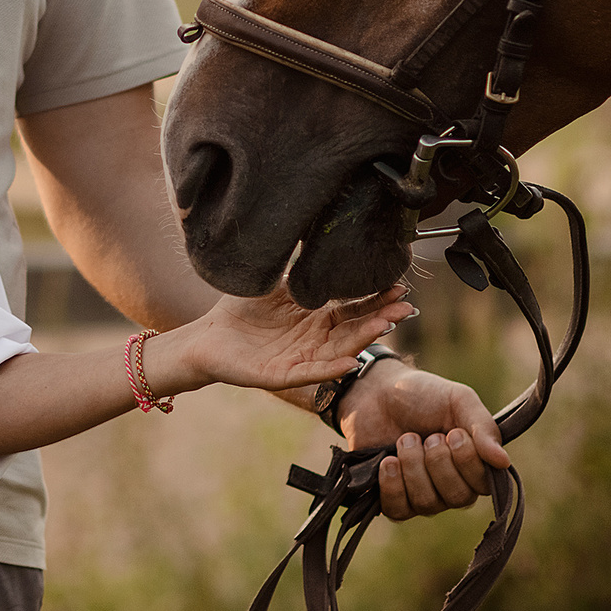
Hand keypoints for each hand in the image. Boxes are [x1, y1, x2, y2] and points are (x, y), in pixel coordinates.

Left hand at [147, 285, 415, 396]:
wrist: (206, 336)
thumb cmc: (240, 310)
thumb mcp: (273, 284)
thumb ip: (298, 269)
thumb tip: (318, 235)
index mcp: (315, 317)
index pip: (353, 307)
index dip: (375, 298)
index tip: (398, 286)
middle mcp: (315, 339)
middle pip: (354, 328)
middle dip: (380, 317)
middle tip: (404, 306)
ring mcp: (302, 358)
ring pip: (340, 350)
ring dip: (363, 339)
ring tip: (384, 324)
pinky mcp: (283, 375)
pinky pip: (312, 373)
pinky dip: (331, 369)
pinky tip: (350, 361)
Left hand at [337, 362, 510, 520]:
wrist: (376, 391)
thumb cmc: (423, 395)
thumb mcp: (459, 400)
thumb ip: (483, 428)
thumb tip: (503, 462)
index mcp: (473, 464)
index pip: (484, 485)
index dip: (468, 461)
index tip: (454, 433)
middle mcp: (451, 487)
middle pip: (458, 498)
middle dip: (439, 462)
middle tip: (428, 436)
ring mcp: (422, 496)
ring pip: (427, 503)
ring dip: (413, 466)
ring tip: (405, 439)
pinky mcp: (393, 500)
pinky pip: (399, 511)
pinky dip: (393, 484)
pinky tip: (388, 461)